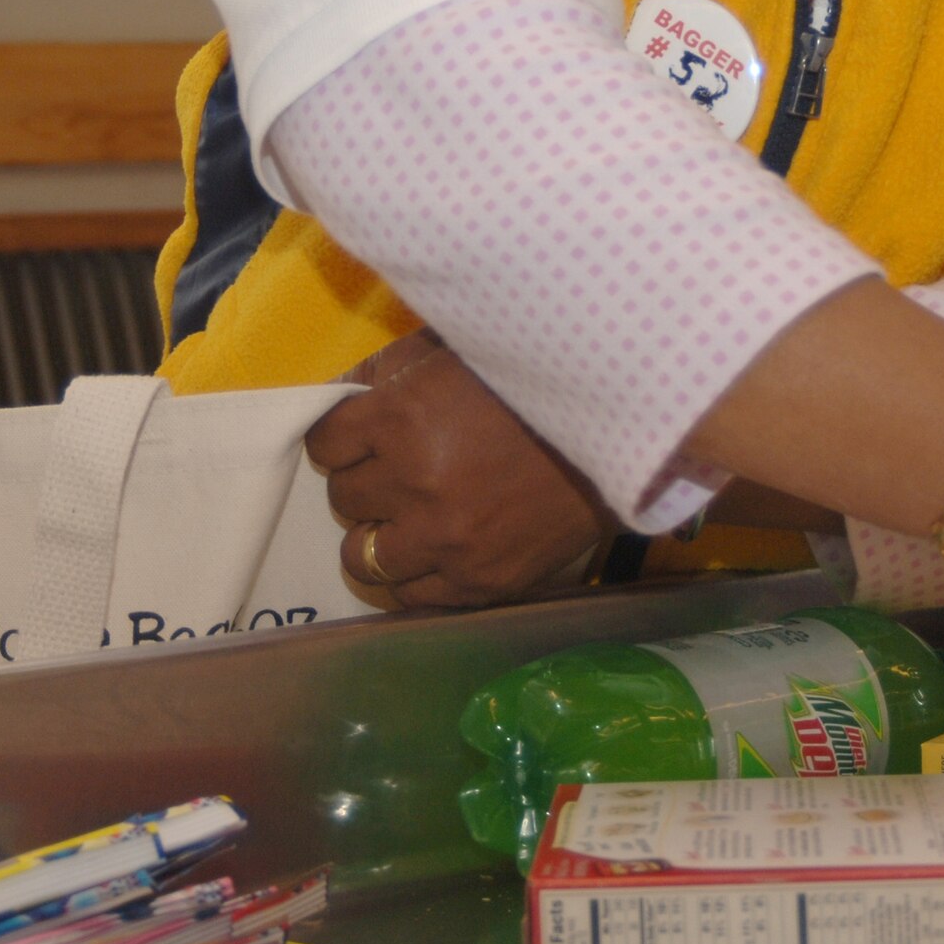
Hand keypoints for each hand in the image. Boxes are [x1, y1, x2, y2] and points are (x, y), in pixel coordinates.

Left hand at [304, 331, 614, 608]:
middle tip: (401, 469)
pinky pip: (411, 595)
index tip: (366, 435)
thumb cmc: (529, 380)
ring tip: (414, 516)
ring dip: (382, 533)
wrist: (618, 428)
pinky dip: (417, 572)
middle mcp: (413, 485)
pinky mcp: (480, 582)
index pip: (325, 443)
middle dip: (368, 480)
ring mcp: (446, 541)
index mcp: (400, 418)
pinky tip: (439, 548)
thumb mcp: (451, 349)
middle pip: (344, 498)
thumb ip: (388, 371)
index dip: (344, 437)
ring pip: (363, 556)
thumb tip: (340, 400)